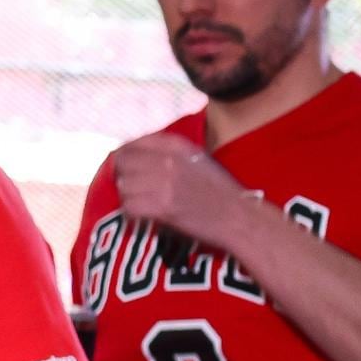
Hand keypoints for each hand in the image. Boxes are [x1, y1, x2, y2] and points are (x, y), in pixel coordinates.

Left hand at [105, 133, 266, 250]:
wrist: (238, 217)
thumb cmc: (219, 191)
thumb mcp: (196, 159)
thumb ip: (167, 153)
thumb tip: (133, 156)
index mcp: (178, 146)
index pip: (133, 143)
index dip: (123, 156)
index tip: (125, 168)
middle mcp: (169, 160)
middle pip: (122, 163)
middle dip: (122, 176)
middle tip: (131, 189)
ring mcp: (165, 183)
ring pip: (123, 186)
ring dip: (128, 197)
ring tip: (142, 203)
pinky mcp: (163, 206)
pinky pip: (129, 207)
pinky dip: (132, 214)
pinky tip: (144, 216)